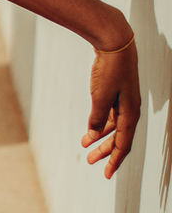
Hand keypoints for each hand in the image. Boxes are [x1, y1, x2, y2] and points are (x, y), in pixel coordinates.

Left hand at [81, 36, 140, 177]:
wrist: (114, 41)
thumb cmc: (110, 68)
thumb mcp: (100, 95)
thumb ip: (97, 116)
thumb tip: (92, 134)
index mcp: (130, 113)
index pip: (123, 144)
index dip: (114, 160)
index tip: (106, 174)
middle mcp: (130, 109)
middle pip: (118, 137)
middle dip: (104, 151)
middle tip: (89, 161)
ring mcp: (125, 100)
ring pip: (113, 125)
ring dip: (100, 136)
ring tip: (85, 145)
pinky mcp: (117, 91)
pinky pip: (111, 113)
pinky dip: (100, 121)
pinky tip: (91, 126)